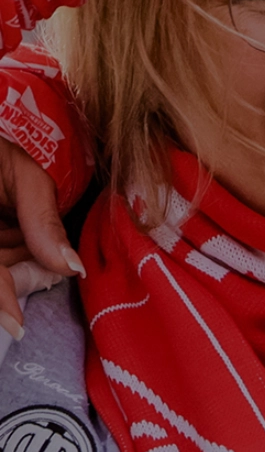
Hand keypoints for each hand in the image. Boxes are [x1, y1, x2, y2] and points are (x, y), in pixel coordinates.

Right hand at [0, 140, 79, 341]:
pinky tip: (24, 230)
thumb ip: (44, 224)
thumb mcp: (30, 176)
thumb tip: (71, 269)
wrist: (5, 125)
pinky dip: (17, 247)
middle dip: (18, 269)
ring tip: (26, 223)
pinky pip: (2, 251)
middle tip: (42, 254)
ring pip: (1, 262)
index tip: (17, 326)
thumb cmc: (13, 141)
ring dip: (20, 256)